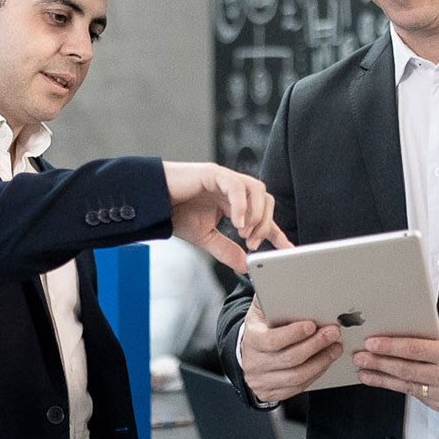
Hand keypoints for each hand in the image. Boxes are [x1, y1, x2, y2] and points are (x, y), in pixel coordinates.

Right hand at [162, 161, 292, 272]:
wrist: (151, 202)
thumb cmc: (175, 213)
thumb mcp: (205, 238)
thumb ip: (226, 250)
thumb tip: (246, 265)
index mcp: (233, 202)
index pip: (263, 215)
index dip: (276, 232)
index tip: (287, 250)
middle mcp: (233, 188)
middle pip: (266, 199)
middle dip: (265, 224)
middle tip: (253, 243)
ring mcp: (225, 178)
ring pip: (257, 189)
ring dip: (256, 214)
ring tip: (244, 233)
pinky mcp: (214, 173)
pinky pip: (237, 186)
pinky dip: (241, 205)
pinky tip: (237, 223)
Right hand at [238, 298, 341, 403]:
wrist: (248, 352)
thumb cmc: (260, 328)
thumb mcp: (261, 310)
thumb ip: (272, 297)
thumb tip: (288, 282)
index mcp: (251, 339)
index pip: (272, 341)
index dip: (294, 334)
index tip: (312, 325)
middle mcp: (254, 362)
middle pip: (290, 359)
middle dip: (316, 345)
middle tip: (333, 333)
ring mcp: (262, 380)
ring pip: (296, 377)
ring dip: (321, 361)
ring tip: (334, 348)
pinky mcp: (271, 392)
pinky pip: (298, 387)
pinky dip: (315, 374)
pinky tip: (325, 361)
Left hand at [352, 322, 438, 414]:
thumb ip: (426, 331)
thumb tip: (394, 326)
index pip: (414, 350)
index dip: (390, 347)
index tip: (371, 344)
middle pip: (406, 370)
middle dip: (379, 363)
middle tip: (361, 358)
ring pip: (407, 387)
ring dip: (382, 379)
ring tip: (365, 373)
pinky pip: (417, 397)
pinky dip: (399, 388)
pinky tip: (385, 381)